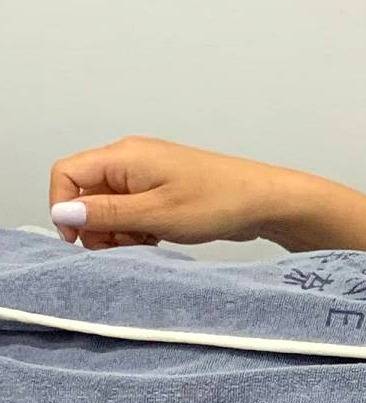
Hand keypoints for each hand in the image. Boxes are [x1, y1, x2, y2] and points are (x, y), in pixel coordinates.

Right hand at [47, 136, 310, 251]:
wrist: (267, 201)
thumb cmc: (219, 201)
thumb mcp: (155, 213)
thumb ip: (105, 213)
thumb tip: (63, 213)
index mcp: (124, 157)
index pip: (67, 173)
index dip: (64, 206)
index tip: (81, 237)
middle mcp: (131, 161)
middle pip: (86, 194)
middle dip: (95, 225)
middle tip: (122, 246)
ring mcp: (148, 176)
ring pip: (109, 207)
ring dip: (117, 231)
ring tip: (145, 243)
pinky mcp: (163, 192)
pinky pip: (133, 212)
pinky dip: (136, 229)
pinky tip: (156, 240)